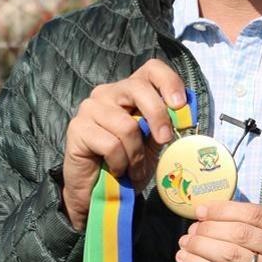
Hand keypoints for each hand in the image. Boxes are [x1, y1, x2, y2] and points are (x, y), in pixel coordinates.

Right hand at [62, 59, 185, 230]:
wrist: (98, 192)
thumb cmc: (129, 164)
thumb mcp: (153, 143)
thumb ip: (165, 124)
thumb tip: (184, 113)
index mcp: (130, 90)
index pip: (151, 69)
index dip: (169, 81)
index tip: (180, 105)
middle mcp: (108, 92)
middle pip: (139, 89)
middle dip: (158, 116)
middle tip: (165, 140)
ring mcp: (90, 108)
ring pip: (127, 125)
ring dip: (136, 153)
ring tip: (134, 168)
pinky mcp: (77, 128)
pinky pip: (111, 144)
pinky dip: (120, 163)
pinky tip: (116, 170)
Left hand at [176, 201, 261, 261]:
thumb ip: (251, 224)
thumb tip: (207, 213)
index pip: (256, 214)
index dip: (224, 210)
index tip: (201, 211)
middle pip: (242, 234)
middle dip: (211, 229)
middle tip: (192, 230)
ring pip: (231, 255)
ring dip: (202, 246)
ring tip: (186, 243)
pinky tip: (185, 259)